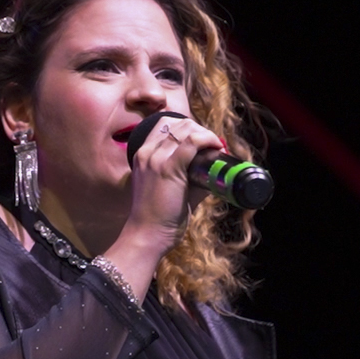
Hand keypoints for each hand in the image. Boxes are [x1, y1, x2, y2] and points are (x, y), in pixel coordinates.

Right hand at [103, 115, 225, 299]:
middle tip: (212, 145)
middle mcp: (147, 152)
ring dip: (205, 134)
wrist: (147, 235)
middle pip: (178, 122)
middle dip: (199, 129)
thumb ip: (190, 177)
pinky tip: (216, 147)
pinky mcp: (169, 168)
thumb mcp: (169, 188)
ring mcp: (156, 158)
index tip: (202, 141)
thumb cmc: (159, 217)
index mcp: (142, 155)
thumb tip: (214, 172)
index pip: (165, 125)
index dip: (188, 128)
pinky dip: (208, 140)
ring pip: (186, 128)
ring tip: (215, 147)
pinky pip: (192, 141)